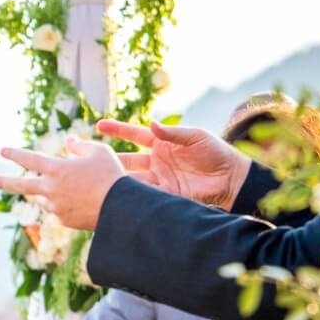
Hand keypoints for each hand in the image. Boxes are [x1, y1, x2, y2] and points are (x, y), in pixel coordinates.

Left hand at [0, 138, 125, 231]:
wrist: (122, 208)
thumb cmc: (112, 175)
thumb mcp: (99, 152)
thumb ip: (80, 146)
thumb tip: (68, 142)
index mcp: (56, 169)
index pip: (29, 159)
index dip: (15, 154)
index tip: (2, 150)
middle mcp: (51, 190)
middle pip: (21, 186)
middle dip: (4, 182)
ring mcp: (56, 207)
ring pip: (44, 199)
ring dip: (47, 193)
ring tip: (68, 189)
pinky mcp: (64, 221)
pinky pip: (60, 210)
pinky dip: (66, 204)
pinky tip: (82, 201)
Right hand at [95, 119, 251, 208]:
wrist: (232, 178)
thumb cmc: (216, 152)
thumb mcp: (195, 136)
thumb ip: (172, 132)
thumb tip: (151, 124)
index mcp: (161, 143)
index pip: (133, 135)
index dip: (117, 130)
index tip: (99, 126)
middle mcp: (155, 161)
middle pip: (125, 159)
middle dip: (107, 158)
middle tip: (87, 157)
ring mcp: (158, 179)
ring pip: (130, 178)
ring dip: (116, 178)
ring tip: (97, 178)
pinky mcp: (164, 195)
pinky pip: (144, 194)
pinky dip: (132, 194)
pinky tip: (118, 195)